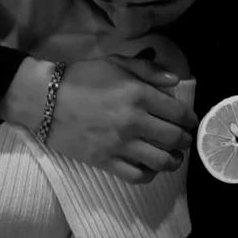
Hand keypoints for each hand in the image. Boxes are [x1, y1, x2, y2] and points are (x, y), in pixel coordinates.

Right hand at [49, 56, 196, 183]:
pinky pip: (138, 175)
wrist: (46, 99)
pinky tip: (151, 166)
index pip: (179, 113)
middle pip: (175, 138)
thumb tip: (175, 81)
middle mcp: (135, 121)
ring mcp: (121, 144)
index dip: (191, 119)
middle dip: (186, 140)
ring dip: (174, 160)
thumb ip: (148, 69)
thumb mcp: (116, 62)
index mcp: (139, 94)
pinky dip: (151, 174)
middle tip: (184, 138)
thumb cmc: (82, 77)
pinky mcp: (106, 161)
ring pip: (162, 161)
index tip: (190, 121)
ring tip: (173, 156)